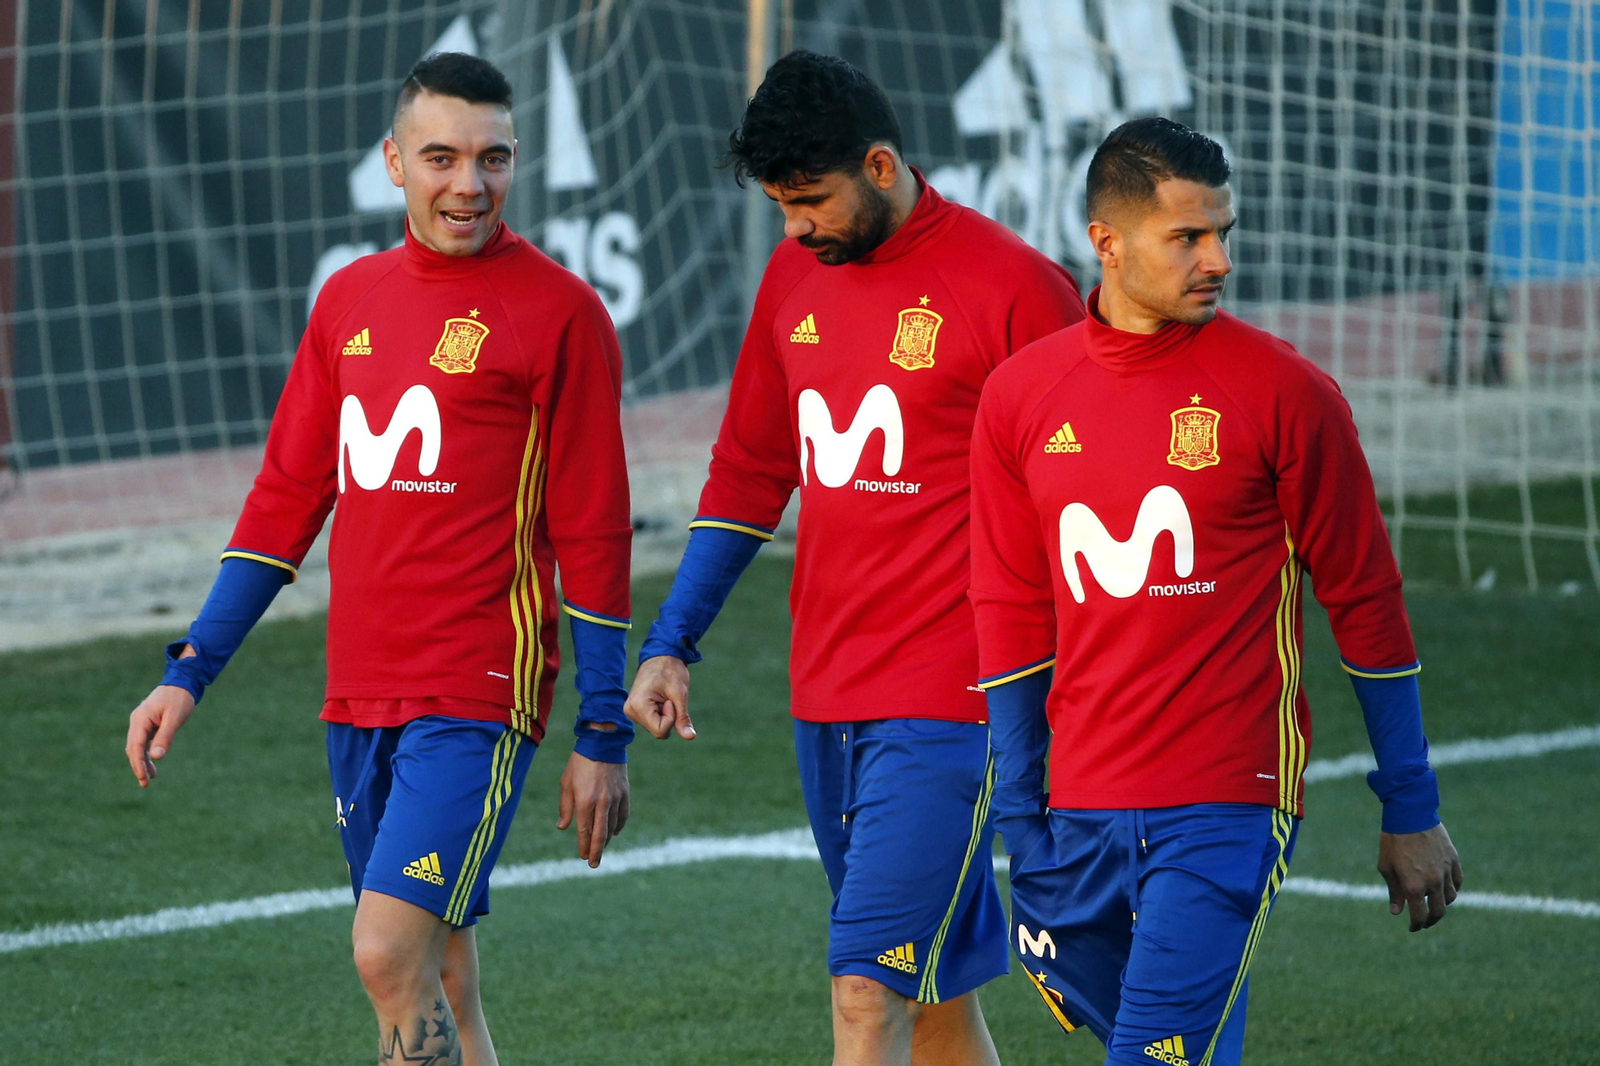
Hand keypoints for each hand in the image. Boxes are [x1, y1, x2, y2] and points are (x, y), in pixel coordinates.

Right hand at [125, 684, 196, 786]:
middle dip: (138, 766)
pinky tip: (152, 766)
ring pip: (137, 747)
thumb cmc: (179, 699)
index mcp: (140, 719)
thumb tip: (157, 756)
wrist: (182, 683)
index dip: (137, 763)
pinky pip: (144, 743)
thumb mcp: (175, 718)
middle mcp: (137, 722)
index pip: (135, 746)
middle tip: (145, 784)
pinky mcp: (148, 725)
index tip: (142, 777)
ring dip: (142, 762)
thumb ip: (165, 736)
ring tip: (148, 779)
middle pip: (133, 749)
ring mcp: (141, 723)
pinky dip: (147, 754)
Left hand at [557, 750, 629, 867]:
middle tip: (594, 864)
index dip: (584, 845)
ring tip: (601, 849)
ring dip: (606, 840)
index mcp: (585, 800)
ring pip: (612, 826)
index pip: (585, 830)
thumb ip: (565, 807)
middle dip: (597, 851)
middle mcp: (602, 802)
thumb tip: (563, 827)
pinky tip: (614, 832)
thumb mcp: (566, 783)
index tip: (583, 856)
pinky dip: (618, 826)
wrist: (603, 743)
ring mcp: (615, 798)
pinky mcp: (625, 792)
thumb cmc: (579, 763)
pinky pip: (623, 815)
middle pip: (601, 834)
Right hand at [624, 655, 695, 739]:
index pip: (659, 731)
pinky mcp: (635, 710)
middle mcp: (630, 711)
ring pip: (656, 727)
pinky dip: (660, 712)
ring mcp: (631, 711)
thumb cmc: (670, 670)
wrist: (661, 655)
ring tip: (662, 696)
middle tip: (667, 697)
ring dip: (664, 714)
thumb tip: (691, 737)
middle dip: (668, 717)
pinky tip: (659, 698)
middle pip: (657, 730)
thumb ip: (682, 718)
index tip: (670, 700)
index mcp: (637, 706)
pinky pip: (653, 721)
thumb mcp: (679, 694)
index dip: (671, 718)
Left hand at [1377, 822, 1462, 930]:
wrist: (1409, 815)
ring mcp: (1445, 872)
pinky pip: (1458, 882)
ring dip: (1443, 904)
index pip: (1419, 916)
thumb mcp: (1386, 868)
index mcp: (1413, 887)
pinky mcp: (1453, 860)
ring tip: (1434, 904)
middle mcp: (1433, 882)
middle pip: (1439, 912)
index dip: (1416, 925)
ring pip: (1450, 898)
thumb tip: (1396, 912)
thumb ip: (1394, 892)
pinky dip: (1453, 889)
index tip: (1413, 928)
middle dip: (1431, 920)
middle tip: (1425, 922)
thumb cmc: (1392, 841)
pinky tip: (1445, 889)